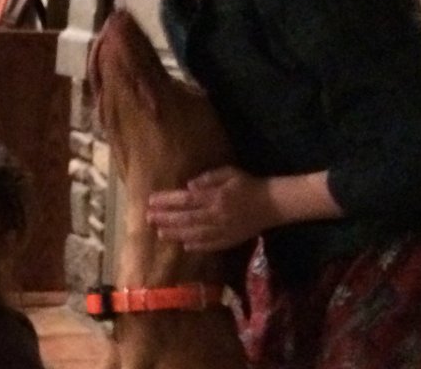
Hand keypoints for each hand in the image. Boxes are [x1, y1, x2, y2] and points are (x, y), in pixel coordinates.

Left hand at [146, 164, 273, 251]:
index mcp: (216, 197)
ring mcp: (223, 230)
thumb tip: (188, 186)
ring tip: (160, 233)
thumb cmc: (248, 185)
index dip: (167, 201)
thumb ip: (208, 178)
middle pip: (186, 219)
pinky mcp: (230, 240)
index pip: (185, 200)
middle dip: (165, 218)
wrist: (272, 204)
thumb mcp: (229, 173)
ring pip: (195, 234)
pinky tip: (185, 245)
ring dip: (176, 234)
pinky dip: (197, 246)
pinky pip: (210, 245)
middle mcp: (216, 215)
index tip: (151, 201)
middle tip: (148, 218)